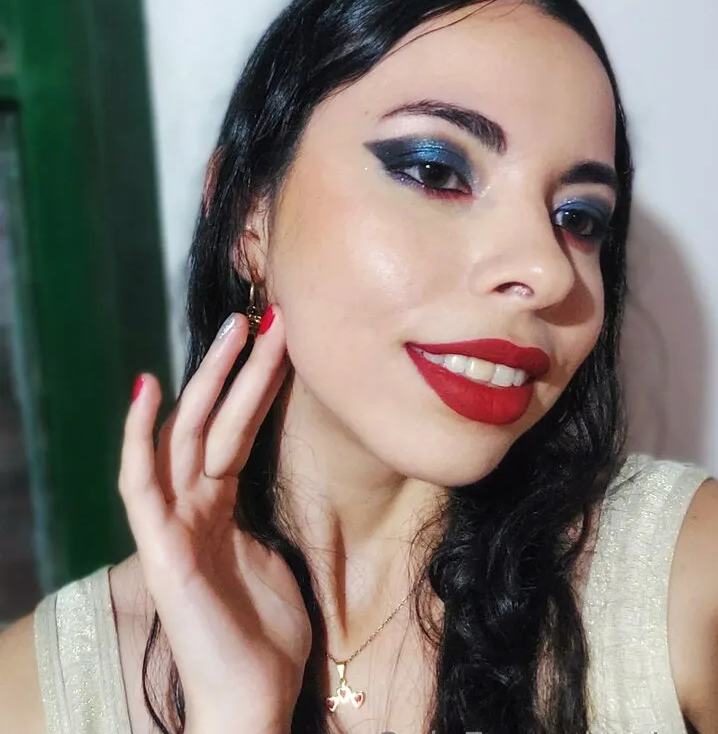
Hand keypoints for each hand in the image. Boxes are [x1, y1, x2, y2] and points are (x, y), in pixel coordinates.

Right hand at [118, 307, 308, 733]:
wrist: (254, 700)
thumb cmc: (265, 635)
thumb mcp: (274, 557)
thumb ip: (261, 516)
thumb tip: (273, 487)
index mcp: (221, 507)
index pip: (236, 432)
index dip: (256, 387)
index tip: (283, 343)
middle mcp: (193, 507)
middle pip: (214, 422)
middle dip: (237, 368)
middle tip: (263, 315)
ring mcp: (174, 525)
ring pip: (188, 437)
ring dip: (208, 382)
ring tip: (233, 331)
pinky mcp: (162, 550)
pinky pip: (141, 485)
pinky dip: (140, 437)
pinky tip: (148, 392)